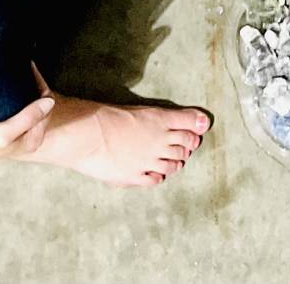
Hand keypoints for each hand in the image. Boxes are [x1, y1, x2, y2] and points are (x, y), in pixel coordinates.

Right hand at [26, 98, 208, 187]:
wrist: (87, 133)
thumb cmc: (108, 115)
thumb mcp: (142, 109)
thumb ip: (172, 117)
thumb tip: (201, 122)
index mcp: (162, 120)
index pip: (191, 125)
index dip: (196, 129)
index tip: (197, 131)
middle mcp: (161, 142)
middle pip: (184, 147)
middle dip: (187, 146)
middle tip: (186, 147)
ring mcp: (149, 162)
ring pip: (173, 165)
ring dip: (175, 162)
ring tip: (172, 160)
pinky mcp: (135, 176)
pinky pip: (155, 180)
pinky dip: (158, 176)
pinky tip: (155, 173)